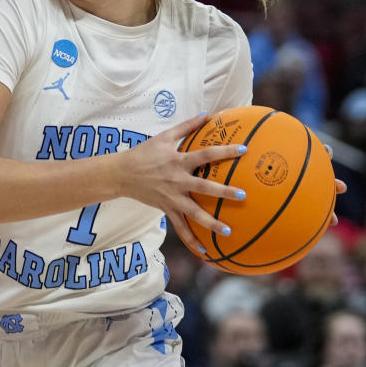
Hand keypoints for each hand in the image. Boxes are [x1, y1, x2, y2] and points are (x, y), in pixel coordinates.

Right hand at [115, 114, 247, 253]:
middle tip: (242, 195)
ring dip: (211, 223)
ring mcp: (172, 197)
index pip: (205, 155)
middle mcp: (177, 180)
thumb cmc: (144, 152)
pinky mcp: (167, 209)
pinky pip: (181, 227)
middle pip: (204, 187)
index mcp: (178, 160)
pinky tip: (204, 251)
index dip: (224, 151)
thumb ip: (186, 127)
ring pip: (194, 213)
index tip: (243, 150)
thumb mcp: (163, 137)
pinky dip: (191, 240)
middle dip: (224, 192)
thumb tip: (206, 115)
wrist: (122, 173)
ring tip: (228, 231)